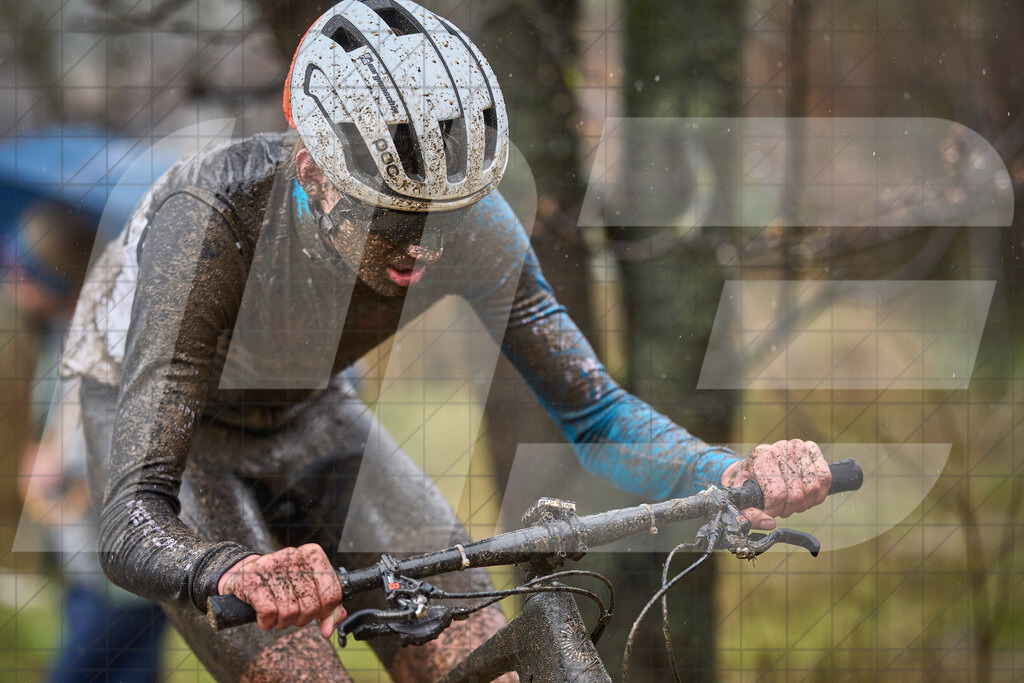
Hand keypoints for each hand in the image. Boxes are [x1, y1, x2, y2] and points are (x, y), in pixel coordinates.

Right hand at [217, 543, 345, 638]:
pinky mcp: (252, 580)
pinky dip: (267, 622)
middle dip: (302, 618)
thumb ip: (328, 609)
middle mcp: (294, 556)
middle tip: (293, 613)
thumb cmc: (282, 584)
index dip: (325, 611)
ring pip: (290, 612)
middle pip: (311, 606)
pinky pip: (269, 613)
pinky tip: (264, 614)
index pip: (332, 593)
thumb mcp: (309, 589)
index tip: (316, 613)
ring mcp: (271, 566)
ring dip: (283, 621)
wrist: (245, 574)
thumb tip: (328, 631)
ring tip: (277, 612)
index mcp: (313, 555)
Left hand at [720, 439, 830, 530]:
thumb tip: (769, 523)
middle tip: (780, 506)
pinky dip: (817, 493)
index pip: (777, 493)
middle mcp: (781, 447)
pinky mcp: (812, 449)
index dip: (775, 510)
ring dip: (804, 503)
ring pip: (813, 488)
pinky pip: (825, 478)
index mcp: (761, 456)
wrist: (756, 465)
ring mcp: (798, 447)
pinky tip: (805, 495)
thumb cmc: (747, 481)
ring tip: (791, 501)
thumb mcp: (741, 496)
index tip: (769, 512)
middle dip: (789, 508)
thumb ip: (748, 514)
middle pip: (797, 494)